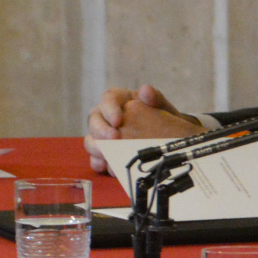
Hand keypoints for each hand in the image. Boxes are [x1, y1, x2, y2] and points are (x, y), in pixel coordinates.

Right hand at [84, 85, 201, 172]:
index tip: (118, 120)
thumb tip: (146, 90)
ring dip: (98, 148)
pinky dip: (99, 163)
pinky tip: (107, 167)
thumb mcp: (162, 108)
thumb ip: (156, 98)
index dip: (110, 110)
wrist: (167, 138)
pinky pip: (95, 158)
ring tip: (110, 155)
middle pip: (94, 120)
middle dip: (102, 131)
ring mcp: (101, 135)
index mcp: (118, 100)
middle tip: (115, 139)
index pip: (108, 99)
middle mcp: (105, 116)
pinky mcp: (103, 153)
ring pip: (90, 140)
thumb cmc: (162, 119)